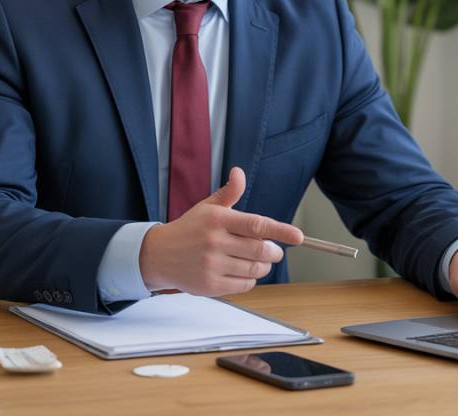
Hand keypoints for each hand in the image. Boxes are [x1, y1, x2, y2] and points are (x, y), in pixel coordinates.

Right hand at [138, 167, 303, 296]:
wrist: (159, 255)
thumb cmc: (189, 229)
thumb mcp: (208, 207)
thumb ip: (229, 193)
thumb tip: (239, 172)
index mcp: (218, 219)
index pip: (257, 225)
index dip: (281, 231)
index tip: (298, 236)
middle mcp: (215, 242)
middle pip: (260, 250)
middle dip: (274, 252)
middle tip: (275, 250)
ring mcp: (212, 265)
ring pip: (254, 269)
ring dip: (264, 266)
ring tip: (261, 261)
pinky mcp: (210, 285)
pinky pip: (244, 285)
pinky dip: (251, 279)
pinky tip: (244, 272)